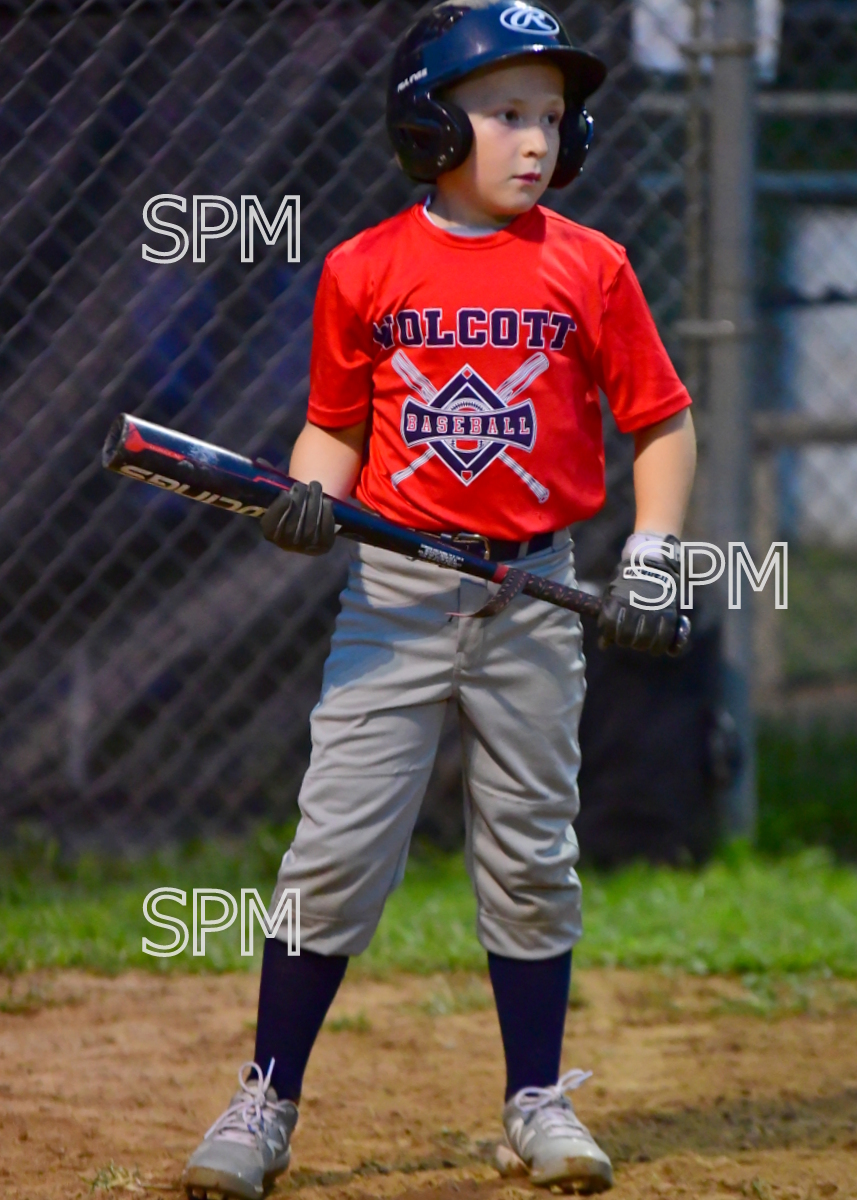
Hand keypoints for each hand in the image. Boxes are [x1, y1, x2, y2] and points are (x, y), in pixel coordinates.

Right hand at [260, 480, 335, 554]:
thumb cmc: (291, 502)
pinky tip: (325, 501)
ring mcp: (305, 548)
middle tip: (302, 485)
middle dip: (299, 501)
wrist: (309, 518)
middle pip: (292, 525)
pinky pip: (325, 530)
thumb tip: (262, 463)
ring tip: (315, 487)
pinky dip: (326, 514)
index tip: (285, 493)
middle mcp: (286, 545)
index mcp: (270, 533)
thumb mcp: (278, 493)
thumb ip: (270, 480)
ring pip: (310, 527)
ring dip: (314, 503)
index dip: (278, 509)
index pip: (271, 525)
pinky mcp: (322, 546)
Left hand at [597, 533, 681, 655]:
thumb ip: (609, 619)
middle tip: (629, 638)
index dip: (610, 634)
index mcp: (616, 600)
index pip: (609, 628)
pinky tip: (656, 647)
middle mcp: (634, 606)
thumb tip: (603, 646)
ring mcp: (652, 610)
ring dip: (641, 645)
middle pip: (626, 637)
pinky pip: (664, 637)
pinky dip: (660, 645)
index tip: (613, 633)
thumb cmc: (628, 583)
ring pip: (644, 641)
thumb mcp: (612, 595)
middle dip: (626, 641)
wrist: (652, 564)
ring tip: (641, 642)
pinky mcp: (668, 613)